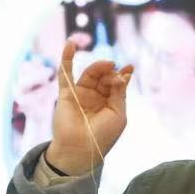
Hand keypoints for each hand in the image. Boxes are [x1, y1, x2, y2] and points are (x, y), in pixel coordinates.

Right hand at [46, 41, 133, 174]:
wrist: (81, 149)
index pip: (117, 84)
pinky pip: (65, 73)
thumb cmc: (103, 136)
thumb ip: (119, 94)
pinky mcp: (66, 94)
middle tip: (116, 75)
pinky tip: (70, 44)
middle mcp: (96, 97)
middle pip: (105, 77)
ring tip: (107, 65)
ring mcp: (81, 94)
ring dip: (99, 67)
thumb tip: (120, 75)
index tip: (129, 67)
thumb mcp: (118, 114)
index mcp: (110, 103)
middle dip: (111, 73)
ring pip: (90, 74)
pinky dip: (67, 58)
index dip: (123, 74)